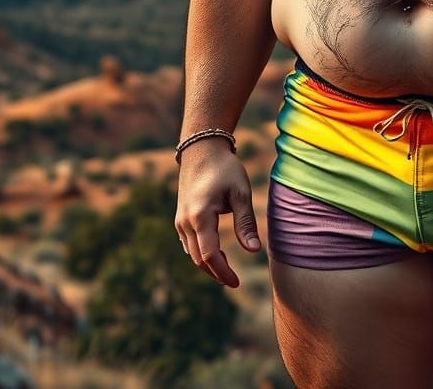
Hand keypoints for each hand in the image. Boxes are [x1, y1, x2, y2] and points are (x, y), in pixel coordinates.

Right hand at [174, 138, 262, 287]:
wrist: (201, 149)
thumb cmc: (225, 168)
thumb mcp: (240, 192)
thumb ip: (246, 222)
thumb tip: (253, 251)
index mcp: (200, 217)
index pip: (210, 256)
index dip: (223, 272)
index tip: (237, 283)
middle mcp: (185, 222)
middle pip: (199, 260)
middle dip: (216, 273)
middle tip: (234, 281)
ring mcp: (180, 221)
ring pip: (192, 254)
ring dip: (208, 265)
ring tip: (227, 270)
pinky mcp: (180, 218)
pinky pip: (188, 244)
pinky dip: (201, 254)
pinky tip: (217, 254)